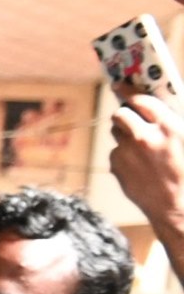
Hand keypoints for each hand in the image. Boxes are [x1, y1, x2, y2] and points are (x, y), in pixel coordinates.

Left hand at [112, 94, 183, 246]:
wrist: (180, 207)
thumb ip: (170, 121)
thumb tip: (155, 107)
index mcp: (169, 127)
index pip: (141, 100)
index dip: (128, 92)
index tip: (120, 86)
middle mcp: (144, 138)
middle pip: (120, 114)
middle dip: (124, 113)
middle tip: (131, 117)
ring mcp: (128, 154)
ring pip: (116, 133)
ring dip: (125, 134)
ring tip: (141, 146)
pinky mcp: (117, 168)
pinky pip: (116, 153)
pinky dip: (124, 155)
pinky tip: (139, 165)